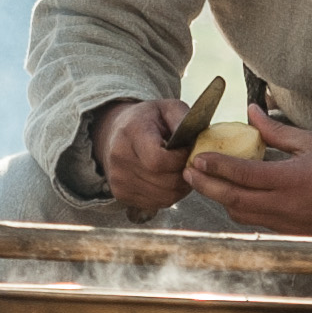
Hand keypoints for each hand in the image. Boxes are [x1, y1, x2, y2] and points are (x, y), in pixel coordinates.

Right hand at [93, 99, 199, 217]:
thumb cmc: (147, 120)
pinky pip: (157, 204)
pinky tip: (169, 180)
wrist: (116, 133)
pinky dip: (169, 195)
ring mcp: (118, 179)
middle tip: (190, 163)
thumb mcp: (167, 108)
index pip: (158, 160)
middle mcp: (120, 158)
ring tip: (182, 171)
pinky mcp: (121, 195)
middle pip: (165, 182)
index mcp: (131, 133)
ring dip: (180, 187)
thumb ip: (183, 119)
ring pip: (164, 197)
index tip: (186, 151)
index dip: (179, 160)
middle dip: (185, 174)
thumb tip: (195, 141)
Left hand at [190, 109, 311, 236]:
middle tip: (188, 172)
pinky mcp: (290, 234)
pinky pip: (256, 223)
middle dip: (206, 187)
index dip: (216, 167)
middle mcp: (287, 206)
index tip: (196, 158)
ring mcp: (288, 224)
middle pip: (234, 201)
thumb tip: (250, 111)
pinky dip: (240, 209)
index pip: (244, 175)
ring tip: (207, 181)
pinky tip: (234, 195)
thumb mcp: (311, 141)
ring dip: (221, 200)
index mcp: (292, 180)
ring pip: (242, 215)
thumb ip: (275, 130)